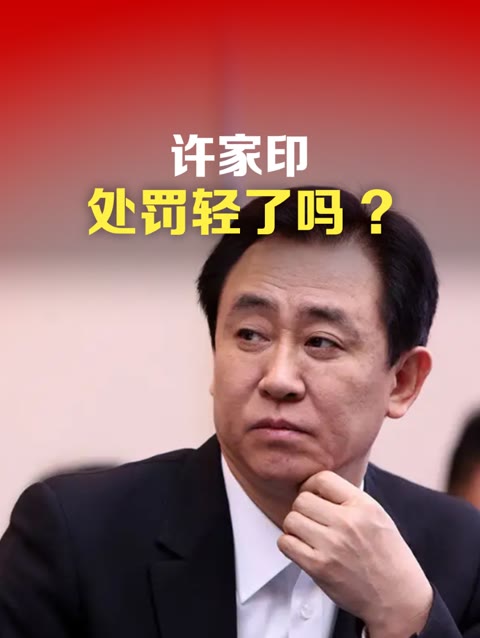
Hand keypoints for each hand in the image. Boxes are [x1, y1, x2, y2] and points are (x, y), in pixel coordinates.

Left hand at [277, 471, 432, 636]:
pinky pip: (286, 543)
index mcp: (363, 506)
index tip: (312, 496)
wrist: (397, 598)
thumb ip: (349, 499)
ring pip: (291, 520)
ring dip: (294, 527)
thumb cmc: (387, 556)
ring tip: (307, 535)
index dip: (311, 485)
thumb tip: (317, 486)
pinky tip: (303, 549)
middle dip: (302, 509)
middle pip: (302, 500)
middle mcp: (347, 523)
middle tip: (310, 519)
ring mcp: (332, 545)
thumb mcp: (377, 516)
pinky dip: (290, 545)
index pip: (322, 478)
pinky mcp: (319, 567)